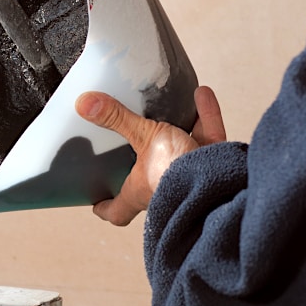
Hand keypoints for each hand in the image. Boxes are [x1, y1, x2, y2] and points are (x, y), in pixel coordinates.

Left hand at [75, 85, 226, 225]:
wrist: (219, 182)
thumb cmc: (177, 173)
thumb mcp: (143, 138)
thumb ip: (117, 119)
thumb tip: (86, 104)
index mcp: (140, 191)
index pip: (117, 211)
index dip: (105, 207)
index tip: (97, 203)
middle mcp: (165, 188)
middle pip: (150, 182)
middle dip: (145, 167)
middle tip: (134, 153)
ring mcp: (191, 178)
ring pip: (184, 157)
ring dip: (181, 131)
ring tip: (174, 111)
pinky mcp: (215, 165)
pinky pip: (209, 138)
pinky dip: (206, 116)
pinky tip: (201, 95)